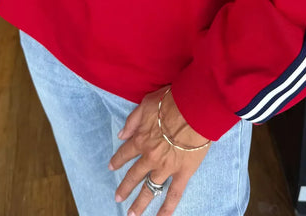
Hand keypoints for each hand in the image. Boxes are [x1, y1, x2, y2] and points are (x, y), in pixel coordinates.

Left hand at [108, 85, 211, 215]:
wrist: (194, 109)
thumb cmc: (172, 102)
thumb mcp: (147, 103)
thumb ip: (133, 120)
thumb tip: (121, 135)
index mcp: (141, 139)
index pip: (125, 153)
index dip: (117, 160)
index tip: (111, 166)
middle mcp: (150, 157)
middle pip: (134, 175)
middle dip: (124, 187)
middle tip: (118, 197)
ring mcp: (166, 167)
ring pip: (150, 189)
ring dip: (140, 203)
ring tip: (132, 213)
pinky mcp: (182, 172)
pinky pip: (173, 195)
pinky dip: (166, 209)